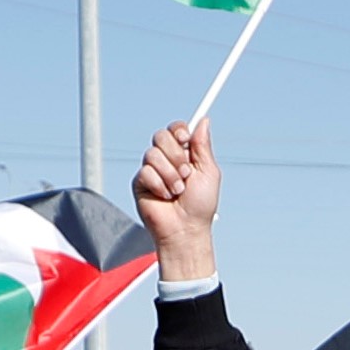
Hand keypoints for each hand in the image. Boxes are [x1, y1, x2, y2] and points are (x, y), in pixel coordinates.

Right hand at [134, 120, 220, 274]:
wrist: (185, 229)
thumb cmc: (200, 205)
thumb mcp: (208, 172)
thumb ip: (203, 146)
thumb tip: (203, 121)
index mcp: (185, 154)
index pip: (176, 129)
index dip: (179, 130)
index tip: (185, 138)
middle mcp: (167, 159)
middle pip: (161, 136)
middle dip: (176, 155)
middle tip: (186, 173)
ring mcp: (152, 170)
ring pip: (152, 154)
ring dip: (170, 174)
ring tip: (177, 190)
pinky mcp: (140, 182)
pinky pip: (145, 171)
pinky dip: (159, 184)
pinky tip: (165, 196)